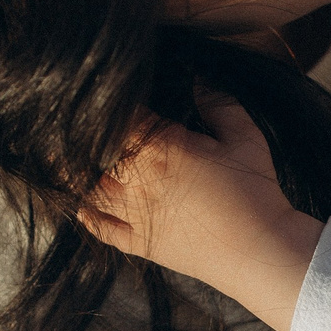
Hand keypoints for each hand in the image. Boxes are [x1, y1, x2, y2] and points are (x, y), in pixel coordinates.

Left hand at [80, 100, 324, 330]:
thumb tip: (197, 78)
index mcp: (162, 149)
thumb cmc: (257, 193)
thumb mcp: (246, 137)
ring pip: (90, 190)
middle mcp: (140, 181)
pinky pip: (103, 230)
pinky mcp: (143, 244)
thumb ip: (219, 104)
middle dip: (82, 138)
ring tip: (68, 162)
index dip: (111, 107)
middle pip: (93, 154)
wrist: (261, 251)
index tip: (108, 99)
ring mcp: (137, 216)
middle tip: (71, 127)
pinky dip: (88, 217)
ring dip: (78, 174)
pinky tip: (82, 206)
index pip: (120, 119)